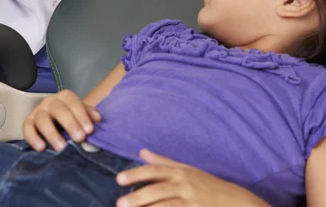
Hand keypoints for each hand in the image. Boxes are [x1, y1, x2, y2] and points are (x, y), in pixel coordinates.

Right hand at [23, 90, 100, 151]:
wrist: (55, 121)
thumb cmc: (71, 118)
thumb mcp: (80, 114)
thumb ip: (89, 115)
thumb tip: (97, 119)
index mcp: (65, 97)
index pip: (73, 102)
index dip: (81, 115)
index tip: (89, 130)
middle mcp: (51, 101)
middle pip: (59, 109)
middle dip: (70, 124)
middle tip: (79, 138)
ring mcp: (38, 111)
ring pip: (42, 119)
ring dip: (52, 133)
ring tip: (61, 147)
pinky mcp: (28, 122)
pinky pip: (27, 128)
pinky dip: (33, 138)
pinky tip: (41, 148)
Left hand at [116, 150, 270, 206]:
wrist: (234, 201)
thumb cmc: (206, 184)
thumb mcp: (186, 169)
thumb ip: (163, 162)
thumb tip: (142, 152)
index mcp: (181, 172)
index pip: (155, 171)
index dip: (137, 174)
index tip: (120, 179)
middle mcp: (185, 185)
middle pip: (158, 190)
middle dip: (138, 196)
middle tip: (119, 202)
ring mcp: (191, 201)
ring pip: (166, 205)